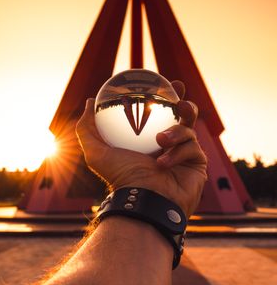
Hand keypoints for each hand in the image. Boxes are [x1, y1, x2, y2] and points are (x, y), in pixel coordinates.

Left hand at [76, 81, 206, 216]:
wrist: (142, 202)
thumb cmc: (120, 178)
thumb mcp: (96, 152)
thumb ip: (87, 128)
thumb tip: (89, 102)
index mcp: (150, 139)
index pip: (160, 112)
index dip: (163, 96)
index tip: (162, 82)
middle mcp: (169, 144)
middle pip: (183, 115)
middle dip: (184, 102)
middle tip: (178, 95)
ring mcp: (185, 153)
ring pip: (189, 129)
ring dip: (175, 132)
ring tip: (160, 140)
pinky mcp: (198, 163)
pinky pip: (192, 148)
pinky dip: (176, 153)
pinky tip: (162, 163)